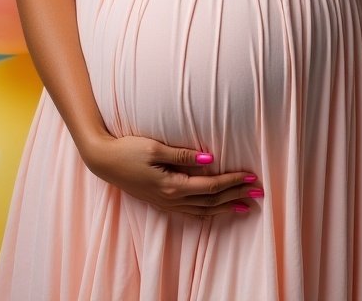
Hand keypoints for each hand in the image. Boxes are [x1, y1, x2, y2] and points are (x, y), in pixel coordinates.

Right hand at [82, 133, 262, 216]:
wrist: (103, 161)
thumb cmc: (128, 149)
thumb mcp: (155, 148)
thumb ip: (183, 155)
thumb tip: (211, 159)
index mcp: (172, 186)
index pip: (211, 187)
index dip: (233, 182)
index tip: (252, 177)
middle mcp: (171, 199)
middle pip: (211, 202)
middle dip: (236, 197)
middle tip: (259, 193)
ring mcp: (165, 203)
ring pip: (203, 211)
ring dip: (225, 208)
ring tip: (245, 206)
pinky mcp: (160, 201)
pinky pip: (190, 212)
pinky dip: (207, 213)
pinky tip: (215, 211)